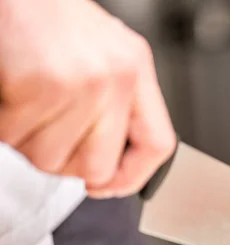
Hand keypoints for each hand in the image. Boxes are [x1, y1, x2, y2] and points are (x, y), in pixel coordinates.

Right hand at [0, 0, 175, 197]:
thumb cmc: (44, 16)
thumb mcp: (98, 53)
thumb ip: (112, 104)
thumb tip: (105, 169)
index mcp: (136, 67)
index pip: (158, 145)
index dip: (131, 178)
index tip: (106, 186)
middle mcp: (117, 75)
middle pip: (97, 167)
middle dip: (63, 163)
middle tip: (45, 132)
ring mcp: (82, 82)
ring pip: (50, 160)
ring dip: (26, 140)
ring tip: (24, 102)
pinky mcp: (41, 85)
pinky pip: (14, 138)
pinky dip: (3, 124)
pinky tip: (8, 93)